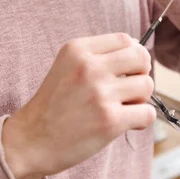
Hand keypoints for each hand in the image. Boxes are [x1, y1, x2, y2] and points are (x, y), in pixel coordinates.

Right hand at [2, 33, 154, 178]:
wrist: (33, 139)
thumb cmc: (54, 103)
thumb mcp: (66, 64)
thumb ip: (97, 54)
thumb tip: (136, 47)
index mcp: (78, 49)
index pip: (124, 39)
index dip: (133, 53)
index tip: (127, 68)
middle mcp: (89, 67)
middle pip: (140, 57)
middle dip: (142, 72)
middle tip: (130, 86)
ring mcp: (100, 93)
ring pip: (147, 85)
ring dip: (141, 98)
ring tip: (125, 106)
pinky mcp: (110, 121)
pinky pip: (147, 113)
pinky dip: (142, 119)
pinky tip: (127, 122)